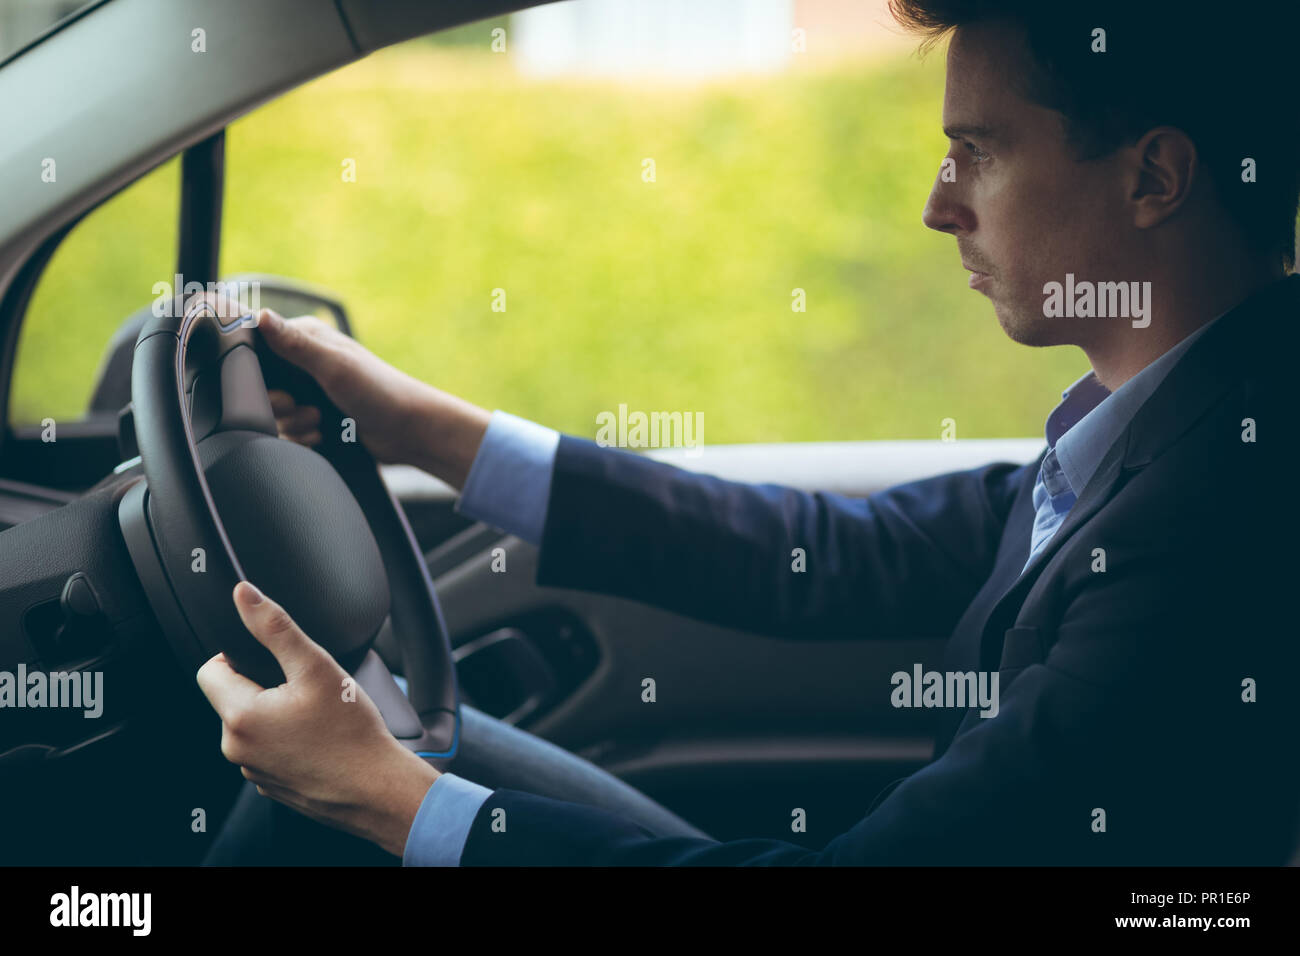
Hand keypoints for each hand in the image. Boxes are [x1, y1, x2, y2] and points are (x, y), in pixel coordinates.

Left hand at [196, 581, 439, 856]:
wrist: (377, 789)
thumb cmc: (351, 732)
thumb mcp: (316, 667)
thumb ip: (275, 627)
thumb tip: (244, 595)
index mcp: (240, 716)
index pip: (209, 670)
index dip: (238, 656)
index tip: (274, 662)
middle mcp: (237, 749)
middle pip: (232, 698)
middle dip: (262, 686)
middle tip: (305, 689)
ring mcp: (253, 771)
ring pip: (252, 725)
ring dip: (275, 714)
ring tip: (316, 716)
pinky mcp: (272, 785)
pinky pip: (267, 750)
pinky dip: (287, 740)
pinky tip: (318, 739)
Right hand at [255, 308, 490, 487]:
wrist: (410, 432)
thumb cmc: (380, 392)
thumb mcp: (335, 366)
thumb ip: (296, 344)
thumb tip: (261, 316)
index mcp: (306, 339)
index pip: (258, 347)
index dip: (254, 371)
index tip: (272, 387)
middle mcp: (305, 362)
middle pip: (261, 387)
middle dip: (277, 404)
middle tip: (297, 406)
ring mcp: (311, 391)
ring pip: (274, 414)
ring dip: (292, 424)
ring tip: (319, 422)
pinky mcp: (316, 417)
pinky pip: (289, 432)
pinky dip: (301, 438)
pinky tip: (321, 436)